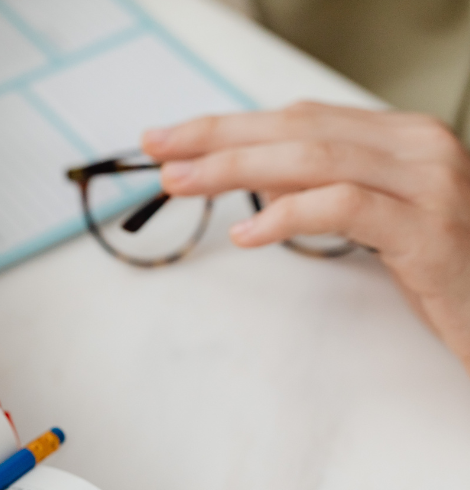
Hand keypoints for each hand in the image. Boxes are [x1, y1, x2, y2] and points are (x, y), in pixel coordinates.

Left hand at [142, 102, 469, 372]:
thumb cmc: (438, 264)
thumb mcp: (378, 216)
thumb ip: (326, 187)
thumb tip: (255, 179)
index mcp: (397, 137)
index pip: (298, 118)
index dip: (229, 126)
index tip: (172, 138)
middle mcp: (415, 145)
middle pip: (297, 129)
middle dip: (218, 139)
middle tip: (159, 151)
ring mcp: (426, 182)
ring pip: (314, 159)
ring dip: (236, 169)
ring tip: (182, 183)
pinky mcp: (427, 228)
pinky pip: (345, 208)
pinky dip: (288, 215)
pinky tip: (247, 233)